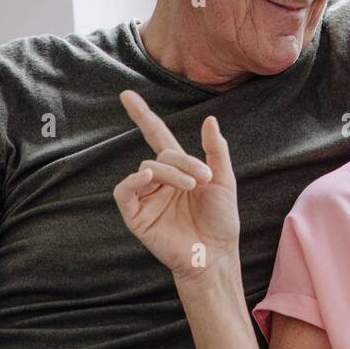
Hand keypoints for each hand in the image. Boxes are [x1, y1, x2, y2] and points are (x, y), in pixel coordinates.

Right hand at [114, 91, 239, 283]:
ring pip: (146, 168)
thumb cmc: (221, 221)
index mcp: (179, 170)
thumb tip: (209, 119)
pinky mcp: (136, 215)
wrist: (216, 254)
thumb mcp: (225, 180)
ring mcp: (147, 197)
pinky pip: (125, 191)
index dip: (142, 115)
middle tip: (204, 179)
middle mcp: (160, 181)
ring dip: (169, 173)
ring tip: (191, 187)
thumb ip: (216, 150)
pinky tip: (148, 177)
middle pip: (161, 154)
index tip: (127, 95)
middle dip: (183, 162)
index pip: (157, 135)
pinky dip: (134, 180)